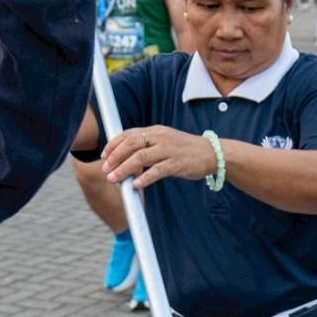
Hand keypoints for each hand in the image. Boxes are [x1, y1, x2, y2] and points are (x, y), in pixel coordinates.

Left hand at [101, 126, 215, 189]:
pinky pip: (157, 170)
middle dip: (115, 157)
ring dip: (124, 169)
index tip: (104, 156)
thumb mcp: (165, 142)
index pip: (129, 134)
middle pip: (131, 144)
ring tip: (114, 179)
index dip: (113, 144)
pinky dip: (144, 178)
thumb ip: (147, 148)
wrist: (213, 153)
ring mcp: (169, 150)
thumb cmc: (186, 150)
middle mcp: (160, 137)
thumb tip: (126, 161)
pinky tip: (135, 185)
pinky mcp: (177, 163)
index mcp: (155, 131)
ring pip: (140, 157)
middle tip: (105, 169)